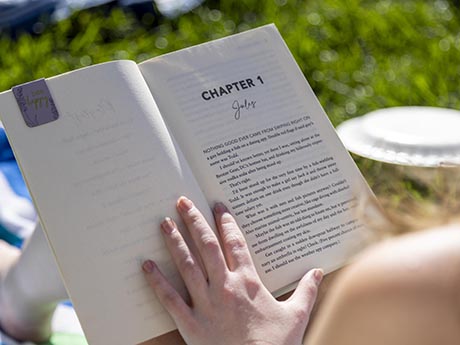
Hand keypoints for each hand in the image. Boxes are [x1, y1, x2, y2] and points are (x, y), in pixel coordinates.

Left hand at [142, 197, 322, 344]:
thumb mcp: (297, 316)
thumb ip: (307, 291)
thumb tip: (319, 271)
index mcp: (248, 282)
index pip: (235, 243)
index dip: (226, 222)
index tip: (217, 206)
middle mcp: (224, 286)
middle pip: (206, 246)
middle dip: (194, 221)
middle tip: (182, 201)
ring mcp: (205, 304)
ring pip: (186, 264)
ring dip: (174, 242)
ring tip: (164, 222)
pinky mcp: (190, 323)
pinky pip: (169, 299)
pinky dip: (156, 281)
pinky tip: (146, 266)